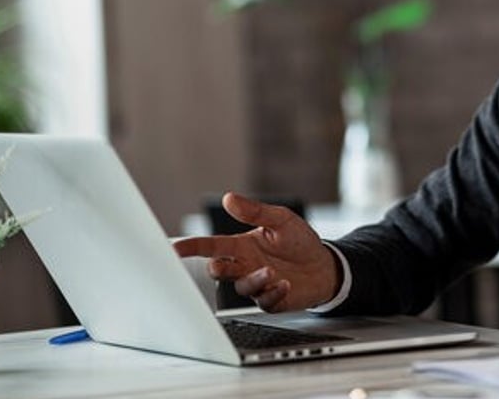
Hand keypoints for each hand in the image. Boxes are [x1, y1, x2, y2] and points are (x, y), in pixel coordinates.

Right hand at [172, 192, 338, 311]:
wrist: (324, 265)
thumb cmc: (299, 241)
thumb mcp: (281, 220)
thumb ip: (255, 212)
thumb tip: (230, 198)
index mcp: (242, 246)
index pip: (211, 246)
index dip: (191, 247)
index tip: (174, 248)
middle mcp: (245, 266)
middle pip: (219, 270)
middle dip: (217, 268)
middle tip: (219, 264)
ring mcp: (257, 284)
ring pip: (241, 286)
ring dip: (253, 279)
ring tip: (271, 270)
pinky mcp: (271, 299)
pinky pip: (264, 301)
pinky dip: (273, 292)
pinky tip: (285, 284)